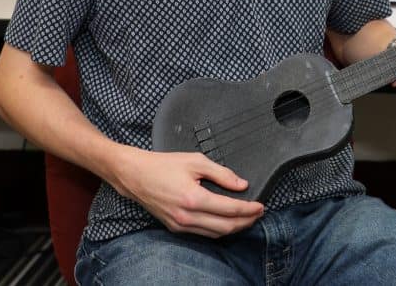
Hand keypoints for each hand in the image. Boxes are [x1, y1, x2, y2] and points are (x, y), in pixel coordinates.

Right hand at [115, 148, 263, 237]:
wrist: (135, 175)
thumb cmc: (163, 165)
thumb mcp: (195, 161)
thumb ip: (221, 173)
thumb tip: (241, 184)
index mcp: (193, 198)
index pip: (230, 210)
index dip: (249, 209)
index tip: (260, 206)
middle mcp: (187, 216)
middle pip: (225, 227)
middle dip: (245, 222)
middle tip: (258, 213)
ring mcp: (180, 224)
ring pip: (215, 234)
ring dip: (234, 228)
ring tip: (246, 218)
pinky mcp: (175, 227)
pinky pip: (203, 233)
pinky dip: (218, 230)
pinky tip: (226, 221)